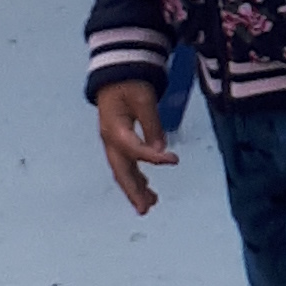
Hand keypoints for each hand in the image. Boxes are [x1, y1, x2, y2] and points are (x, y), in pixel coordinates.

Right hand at [96, 78, 170, 214]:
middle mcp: (110, 140)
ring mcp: (112, 143)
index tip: (175, 160)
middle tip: (146, 209)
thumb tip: (161, 150)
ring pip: (123, 171)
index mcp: (115, 128)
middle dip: (133, 190)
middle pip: (121, 170)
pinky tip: (147, 188)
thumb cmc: (129, 84)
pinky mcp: (118, 143)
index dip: (154, 157)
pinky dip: (136, 177)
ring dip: (135, 188)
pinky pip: (126, 164)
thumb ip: (152, 124)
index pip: (134, 149)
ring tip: (150, 205)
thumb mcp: (143, 99)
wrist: (115, 76)